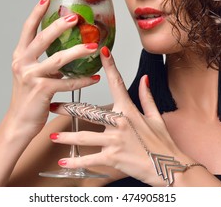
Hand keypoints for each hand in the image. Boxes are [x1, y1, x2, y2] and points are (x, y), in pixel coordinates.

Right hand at [7, 0, 100, 138]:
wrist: (19, 121)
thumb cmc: (28, 97)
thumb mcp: (30, 73)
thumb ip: (43, 61)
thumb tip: (64, 52)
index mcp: (20, 56)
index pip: (28, 30)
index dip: (36, 13)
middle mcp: (23, 63)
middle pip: (42, 39)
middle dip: (59, 26)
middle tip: (75, 18)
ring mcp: (31, 77)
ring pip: (58, 59)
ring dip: (78, 52)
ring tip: (93, 46)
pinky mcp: (42, 91)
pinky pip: (67, 82)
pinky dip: (83, 80)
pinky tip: (94, 77)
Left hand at [50, 47, 191, 185]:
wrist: (169, 168)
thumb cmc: (162, 143)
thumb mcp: (155, 116)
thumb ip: (146, 96)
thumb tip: (144, 78)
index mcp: (129, 110)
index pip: (117, 83)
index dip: (110, 66)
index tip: (102, 51)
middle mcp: (119, 122)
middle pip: (89, 112)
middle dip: (68, 109)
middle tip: (51, 105)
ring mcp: (115, 140)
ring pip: (84, 137)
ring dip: (66, 136)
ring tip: (52, 135)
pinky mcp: (112, 157)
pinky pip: (89, 159)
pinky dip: (75, 162)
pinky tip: (63, 161)